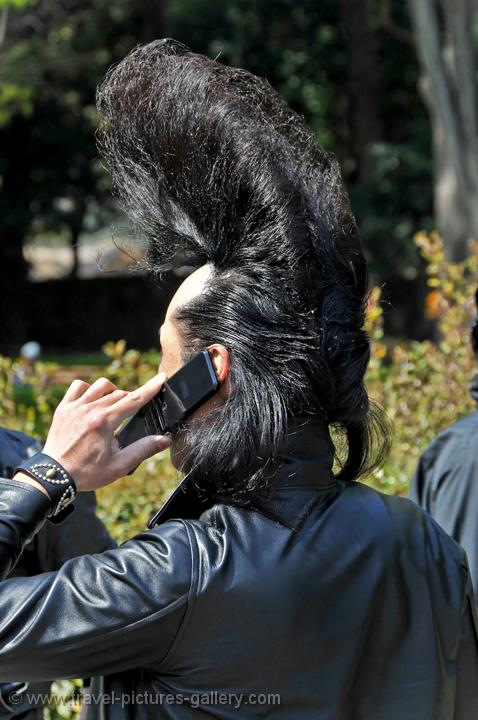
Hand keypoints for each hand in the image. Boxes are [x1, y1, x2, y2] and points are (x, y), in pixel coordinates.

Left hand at [41, 373, 170, 490]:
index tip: (161, 378)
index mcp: (104, 422)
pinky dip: (88, 389)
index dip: (150, 388)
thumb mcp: (120, 465)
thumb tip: (165, 439)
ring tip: (112, 409)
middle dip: (130, 401)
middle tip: (128, 419)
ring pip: (101, 385)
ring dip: (111, 392)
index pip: (134, 400)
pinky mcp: (63, 408)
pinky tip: (92, 402)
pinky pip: (78, 386)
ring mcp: (74, 407)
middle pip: (119, 394)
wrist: (54, 477)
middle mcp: (89, 409)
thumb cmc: (88, 472)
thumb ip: (144, 449)